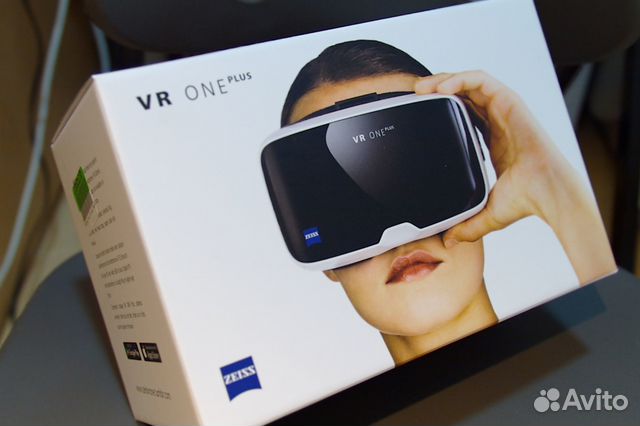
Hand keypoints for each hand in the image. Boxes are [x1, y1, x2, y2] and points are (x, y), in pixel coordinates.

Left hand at [414, 70, 615, 283]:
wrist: (547, 193)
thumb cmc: (525, 200)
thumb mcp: (486, 212)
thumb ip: (467, 225)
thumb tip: (448, 241)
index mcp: (490, 139)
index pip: (462, 115)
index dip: (440, 110)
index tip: (418, 114)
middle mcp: (495, 121)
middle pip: (462, 95)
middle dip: (437, 90)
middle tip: (414, 95)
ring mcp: (503, 110)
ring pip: (469, 83)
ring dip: (443, 80)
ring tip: (422, 87)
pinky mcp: (509, 102)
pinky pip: (481, 81)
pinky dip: (460, 79)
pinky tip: (441, 88)